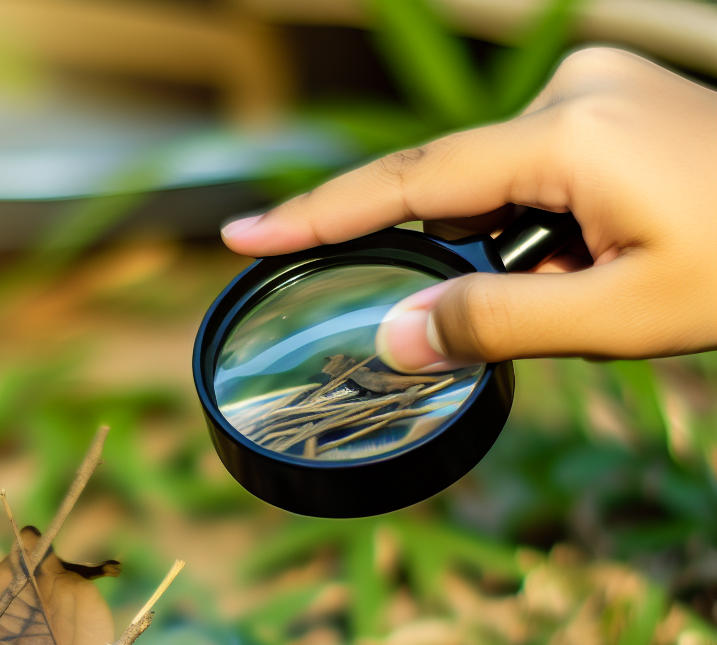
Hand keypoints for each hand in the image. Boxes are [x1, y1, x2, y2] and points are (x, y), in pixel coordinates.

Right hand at [221, 49, 716, 370]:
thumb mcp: (617, 317)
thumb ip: (495, 324)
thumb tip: (395, 336)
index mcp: (569, 134)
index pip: (409, 183)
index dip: (318, 216)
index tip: (244, 234)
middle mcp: (572, 92)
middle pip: (453, 189)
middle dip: (460, 262)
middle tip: (541, 304)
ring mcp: (594, 92)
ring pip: (497, 192)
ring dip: (515, 255)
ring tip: (599, 286)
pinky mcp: (610, 108)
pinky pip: (533, 178)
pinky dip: (539, 234)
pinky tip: (600, 260)